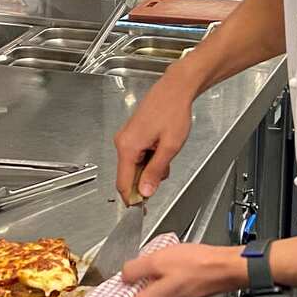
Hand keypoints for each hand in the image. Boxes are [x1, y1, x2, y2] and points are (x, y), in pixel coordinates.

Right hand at [113, 65, 197, 202]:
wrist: (175, 89)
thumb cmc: (173, 112)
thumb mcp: (170, 147)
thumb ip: (156, 171)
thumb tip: (145, 192)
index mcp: (127, 147)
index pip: (123, 183)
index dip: (133, 198)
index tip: (143, 208)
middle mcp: (122, 142)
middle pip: (127, 175)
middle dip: (145, 181)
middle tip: (165, 172)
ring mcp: (126, 137)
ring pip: (134, 166)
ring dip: (150, 168)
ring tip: (167, 154)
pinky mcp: (132, 134)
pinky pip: (136, 155)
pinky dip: (149, 158)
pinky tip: (162, 148)